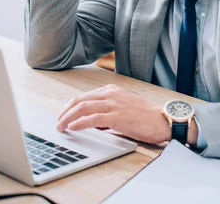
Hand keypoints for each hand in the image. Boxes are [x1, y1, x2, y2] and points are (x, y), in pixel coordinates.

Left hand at [56, 84, 171, 144]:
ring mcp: (113, 104)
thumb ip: (107, 110)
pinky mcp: (117, 116)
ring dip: (68, 118)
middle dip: (65, 112)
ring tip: (61, 126)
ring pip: (83, 108)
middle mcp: (110, 94)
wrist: (161, 120)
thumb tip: (91, 122)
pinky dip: (80, 123)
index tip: (63, 115)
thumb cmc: (144, 116)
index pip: (84, 96)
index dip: (70, 106)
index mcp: (111, 91)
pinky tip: (73, 128)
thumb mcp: (122, 107)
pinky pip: (93, 118)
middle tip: (58, 122)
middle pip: (80, 101)